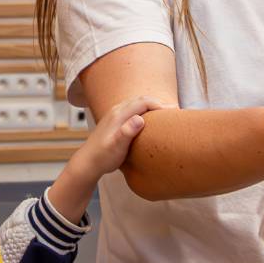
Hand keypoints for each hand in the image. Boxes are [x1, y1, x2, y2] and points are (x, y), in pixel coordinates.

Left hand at [45, 95, 166, 220]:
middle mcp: (116, 110)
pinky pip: (133, 109)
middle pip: (141, 100)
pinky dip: (145, 110)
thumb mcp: (116, 147)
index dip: (160, 105)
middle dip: (159, 103)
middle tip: (176, 111)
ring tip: (166, 114)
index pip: (144, 102)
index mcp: (119, 115)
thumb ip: (127, 132)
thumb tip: (140, 119)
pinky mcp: (114, 120)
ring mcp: (114, 114)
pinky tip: (150, 119)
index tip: (174, 113)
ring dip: (152, 105)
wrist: (87, 163)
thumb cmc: (102, 157)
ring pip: (137, 103)